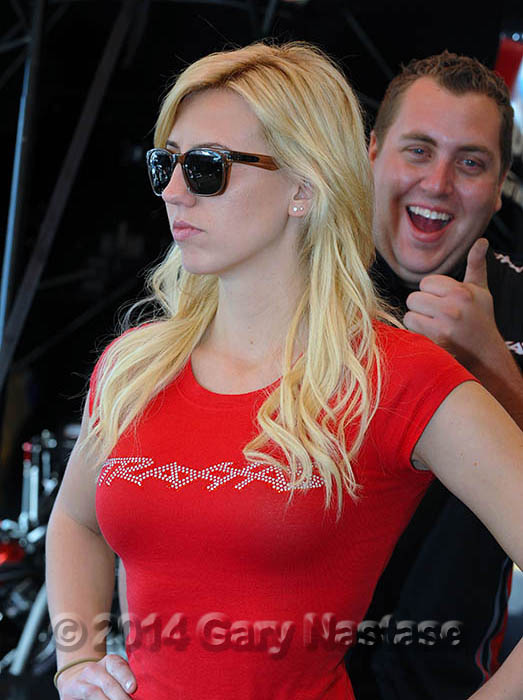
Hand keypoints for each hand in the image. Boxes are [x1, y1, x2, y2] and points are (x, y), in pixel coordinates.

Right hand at [56, 654, 135, 698]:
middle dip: (120, 697)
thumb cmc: (103, 680)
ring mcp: (80, 682)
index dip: (126, 677)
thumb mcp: (115, 675)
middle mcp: (93, 669)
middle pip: (109, 684)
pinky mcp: (69, 694)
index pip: (118, 666)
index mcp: (109, 662)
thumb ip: (124, 682)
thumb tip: (133, 691)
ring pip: (94, 693)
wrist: (75, 681)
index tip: (133, 688)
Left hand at [403, 238, 504, 370]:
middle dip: (422, 305)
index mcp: (461, 292)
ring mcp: (443, 326)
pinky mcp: (435, 341)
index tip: (442, 300)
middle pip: (414, 298)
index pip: (426, 282)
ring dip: (417, 319)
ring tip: (432, 323)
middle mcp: (452, 308)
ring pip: (409, 313)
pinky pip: (411, 328)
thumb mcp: (481, 290)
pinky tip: (430, 334)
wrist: (485, 352)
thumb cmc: (480, 318)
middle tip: (436, 314)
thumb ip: (476, 265)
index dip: (431, 291)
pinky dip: (416, 331)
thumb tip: (482, 241)